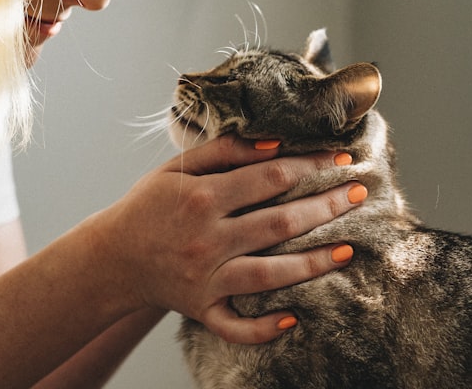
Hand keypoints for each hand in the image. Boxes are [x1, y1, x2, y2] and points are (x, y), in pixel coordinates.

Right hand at [85, 135, 362, 343]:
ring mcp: (205, 278)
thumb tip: (275, 143)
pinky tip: (292, 319)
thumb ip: (224, 151)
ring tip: (347, 250)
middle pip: (279, 223)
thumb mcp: (177, 168)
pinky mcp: (201, 308)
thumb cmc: (149, 206)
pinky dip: (262, 328)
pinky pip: (235, 326)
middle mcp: (207, 239)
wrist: (111, 257)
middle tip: (360, 194)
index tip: (341, 158)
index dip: (311, 165)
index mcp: (203, 198)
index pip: (270, 177)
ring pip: (268, 275)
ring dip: (311, 264)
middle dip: (325, 206)